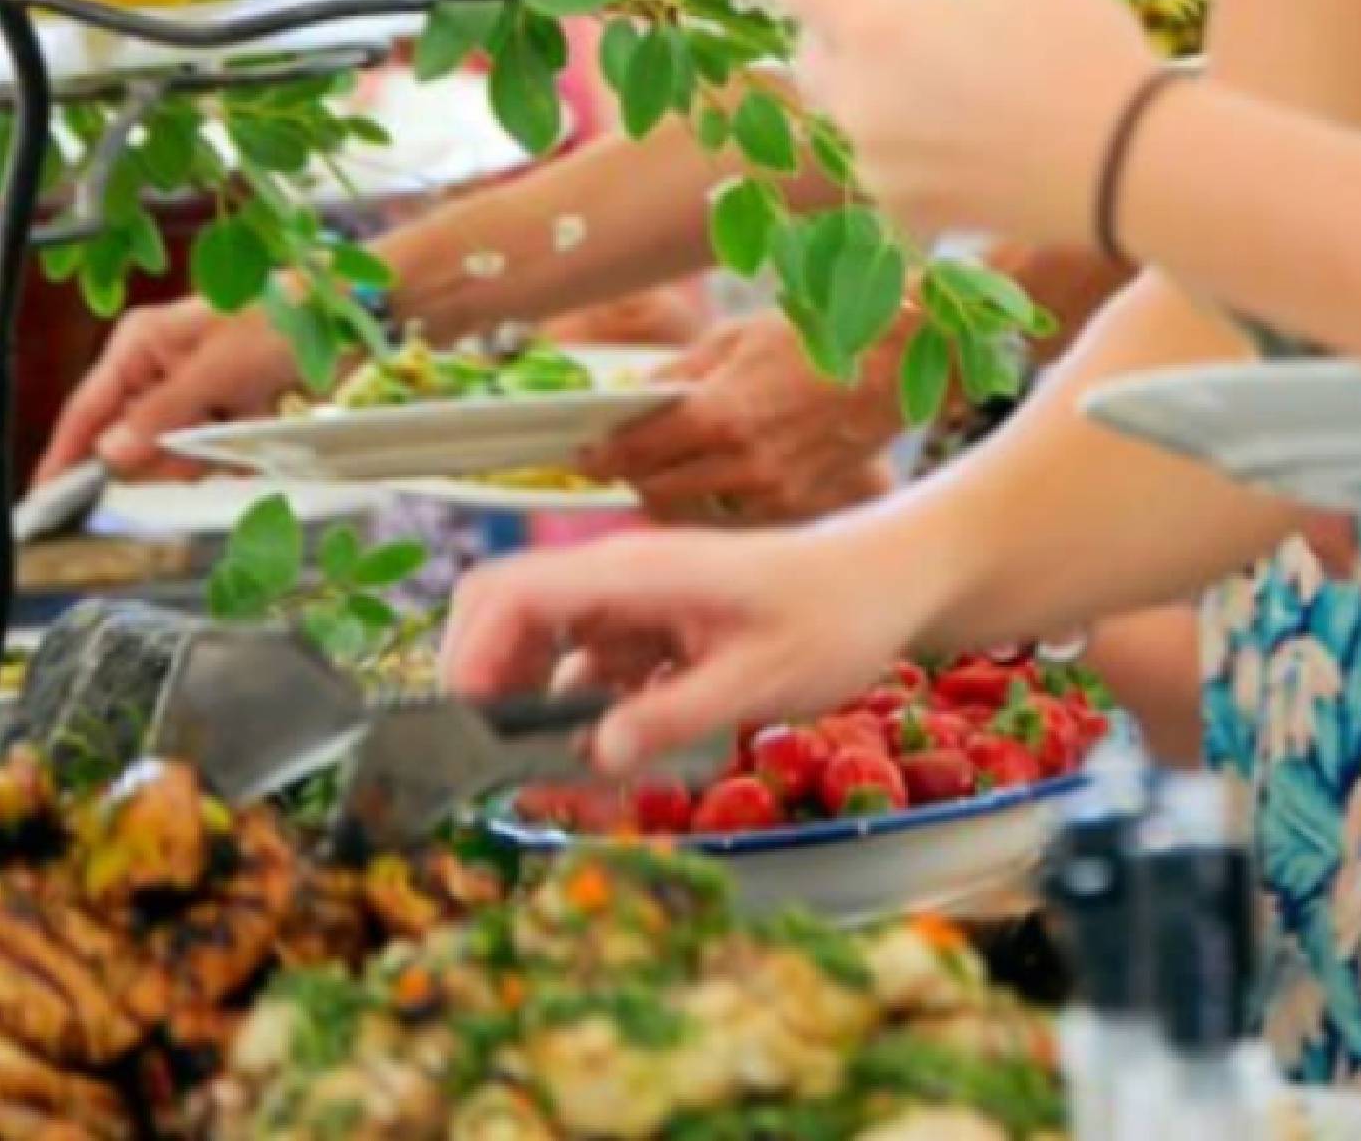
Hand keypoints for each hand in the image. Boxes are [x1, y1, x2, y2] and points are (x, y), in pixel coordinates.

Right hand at [32, 296, 297, 482]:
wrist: (347, 318)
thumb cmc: (277, 324)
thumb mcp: (213, 370)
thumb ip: (159, 416)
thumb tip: (109, 454)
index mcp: (141, 345)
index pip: (87, 410)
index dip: (66, 456)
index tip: (48, 500)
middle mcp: (159, 369)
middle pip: (131, 443)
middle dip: (163, 455)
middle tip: (198, 440)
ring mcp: (194, 392)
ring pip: (174, 454)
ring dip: (205, 453)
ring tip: (239, 421)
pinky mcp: (227, 410)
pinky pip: (212, 453)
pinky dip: (234, 450)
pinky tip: (259, 423)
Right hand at [441, 520, 926, 775]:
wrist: (889, 584)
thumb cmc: (833, 617)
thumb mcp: (760, 678)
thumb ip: (674, 715)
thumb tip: (594, 754)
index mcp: (633, 572)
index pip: (508, 593)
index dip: (471, 660)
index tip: (474, 734)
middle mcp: (621, 581)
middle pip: (510, 621)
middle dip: (496, 696)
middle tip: (518, 770)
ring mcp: (637, 606)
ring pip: (551, 658)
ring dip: (548, 721)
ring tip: (577, 789)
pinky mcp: (658, 634)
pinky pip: (597, 677)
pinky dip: (595, 722)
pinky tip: (625, 770)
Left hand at [581, 309, 901, 523]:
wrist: (897, 362)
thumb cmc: (818, 335)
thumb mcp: (738, 336)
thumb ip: (681, 372)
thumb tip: (634, 396)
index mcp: (720, 413)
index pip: (634, 451)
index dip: (598, 455)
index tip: (580, 454)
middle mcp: (742, 463)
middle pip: (653, 491)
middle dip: (629, 476)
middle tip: (619, 458)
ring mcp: (771, 492)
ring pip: (690, 512)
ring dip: (668, 493)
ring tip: (666, 467)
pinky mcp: (795, 507)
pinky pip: (732, 517)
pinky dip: (713, 501)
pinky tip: (718, 475)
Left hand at [777, 0, 1155, 248]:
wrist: (1128, 168)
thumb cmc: (1078, 47)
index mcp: (875, 27)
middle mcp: (858, 100)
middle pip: (809, 54)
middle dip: (838, 30)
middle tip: (899, 20)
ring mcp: (878, 166)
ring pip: (847, 115)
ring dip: (876, 91)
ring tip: (944, 83)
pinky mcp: (909, 213)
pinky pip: (886, 166)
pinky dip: (908, 146)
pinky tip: (965, 137)